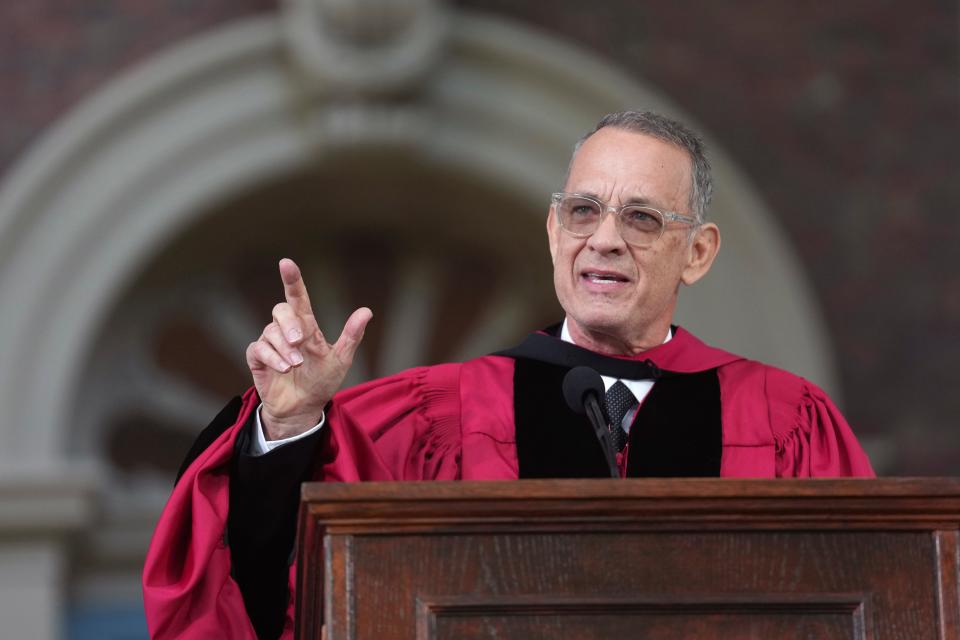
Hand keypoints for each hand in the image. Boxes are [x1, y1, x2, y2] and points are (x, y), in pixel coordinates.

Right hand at [246, 258, 371, 439]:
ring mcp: (271, 344)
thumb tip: (366, 311)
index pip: (298, 298)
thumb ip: (351, 336)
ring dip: (283, 348)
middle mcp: (287, 331)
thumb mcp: (341, 360)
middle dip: (289, 323)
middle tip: (299, 341)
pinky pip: (258, 349)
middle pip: (280, 310)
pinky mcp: (258, 359)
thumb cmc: (322, 381)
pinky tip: (283, 369)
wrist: (304, 409)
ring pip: (270, 331)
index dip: (292, 280)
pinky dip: (271, 357)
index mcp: (306, 326)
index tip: (286, 263)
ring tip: (294, 365)